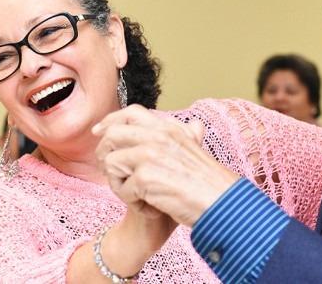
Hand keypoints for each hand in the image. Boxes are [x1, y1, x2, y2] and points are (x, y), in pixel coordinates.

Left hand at [93, 105, 239, 225]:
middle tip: (112, 175)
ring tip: (139, 196)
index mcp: (170, 129)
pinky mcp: (145, 176)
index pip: (132, 113)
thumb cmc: (210, 184)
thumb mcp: (199, 151)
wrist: (221, 204)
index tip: (99, 132)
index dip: (111, 121)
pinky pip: (122, 190)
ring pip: (111, 164)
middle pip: (112, 135)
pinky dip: (134, 204)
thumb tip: (193, 125)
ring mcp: (150, 154)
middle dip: (104, 155)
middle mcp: (159, 136)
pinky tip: (152, 208)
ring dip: (119, 185)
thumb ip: (189, 136)